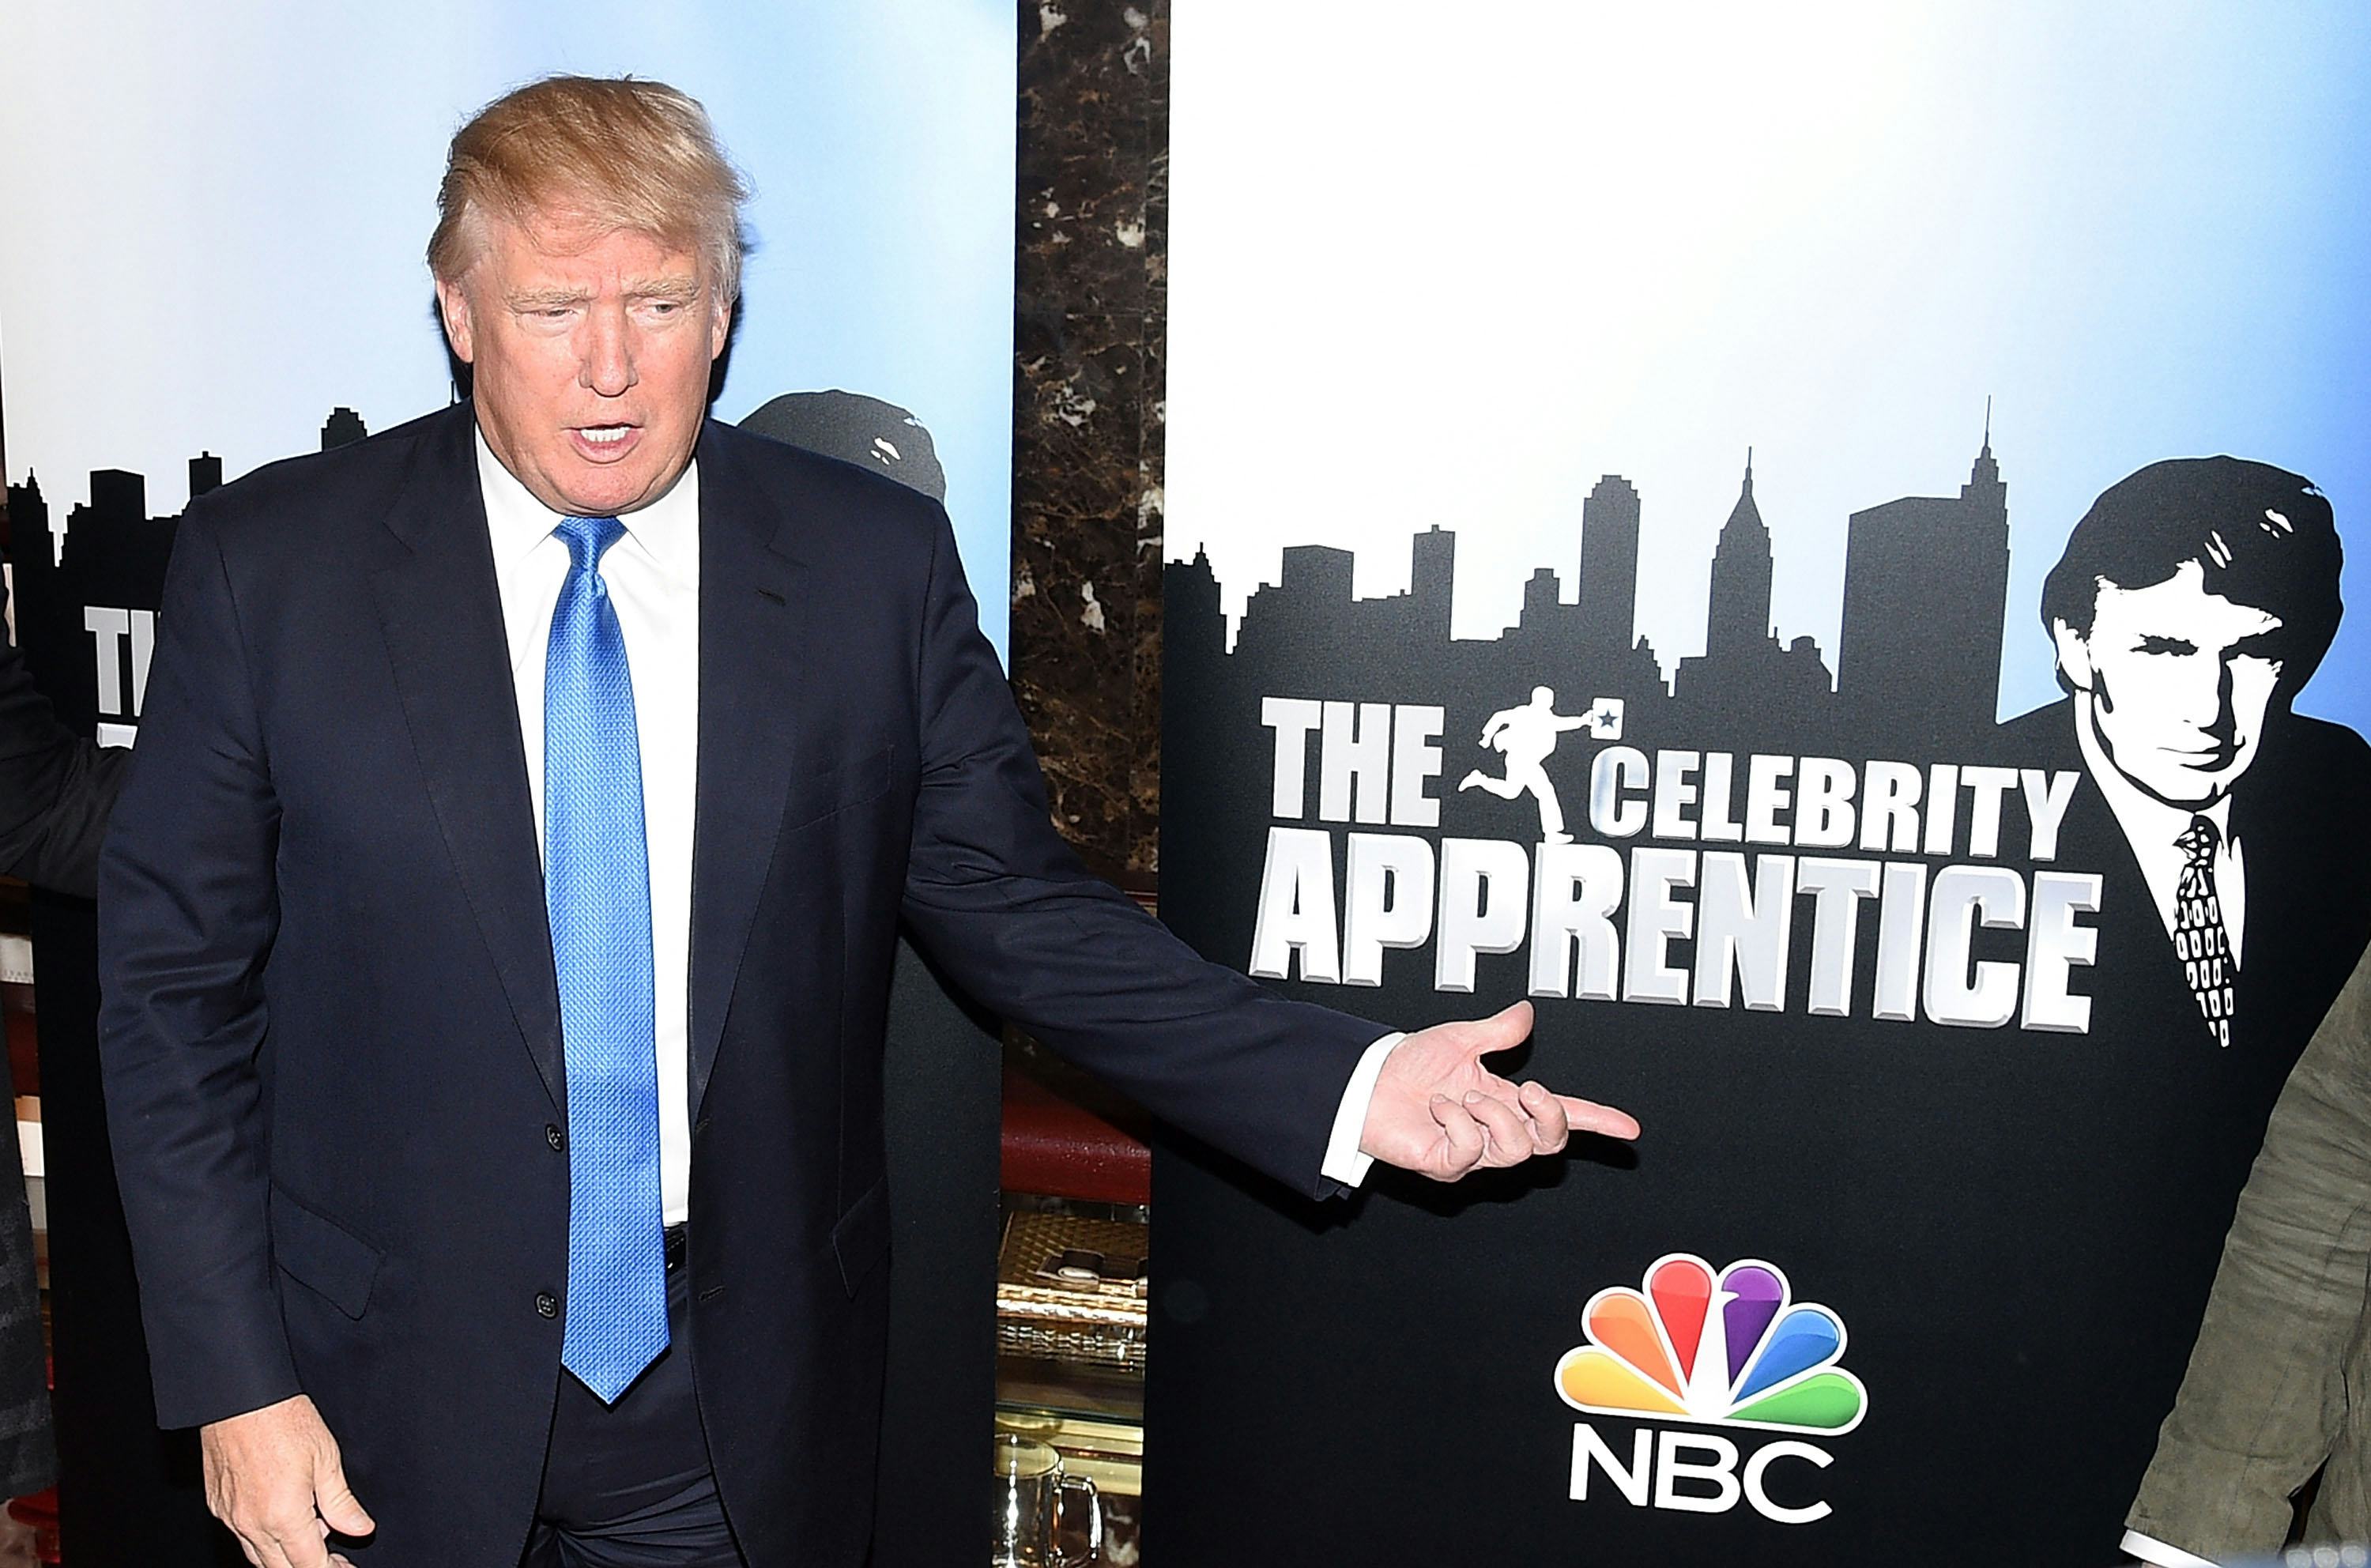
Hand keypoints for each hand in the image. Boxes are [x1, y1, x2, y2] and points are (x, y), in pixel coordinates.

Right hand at [200, 1394, 373, 1567]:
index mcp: (284, 1516)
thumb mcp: (326, 1458)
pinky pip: (241, 1535)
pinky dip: (264, 1537)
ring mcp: (230, 1517)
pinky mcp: (217, 1505)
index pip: (309, 1564)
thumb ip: (341, 1501)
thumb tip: (360, 1528)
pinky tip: (284, 1517)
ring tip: (313, 1532)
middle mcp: (251, 1524)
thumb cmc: (282, 1420)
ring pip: (258, 1556)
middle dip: (309, 1567)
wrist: (238, 1397)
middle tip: (334, 1559)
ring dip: (285, 1555)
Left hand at [1359, 1001, 1638, 1180]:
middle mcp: (1494, 1132)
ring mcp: (1472, 1154)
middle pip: (1549, 1143)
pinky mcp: (1446, 1166)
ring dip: (1494, 1115)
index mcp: (1505, 1104)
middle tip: (1527, 1089)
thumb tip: (1528, 1012)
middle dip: (1549, 1115)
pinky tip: (1436, 1108)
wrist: (1365, 1083)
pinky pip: (1470, 1150)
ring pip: (1515, 1150)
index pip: (1560, 1117)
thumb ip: (1497, 1032)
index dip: (1596, 1122)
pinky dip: (1455, 1121)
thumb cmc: (1408, 1066)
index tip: (1630, 1128)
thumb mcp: (1460, 1039)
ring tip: (1464, 1097)